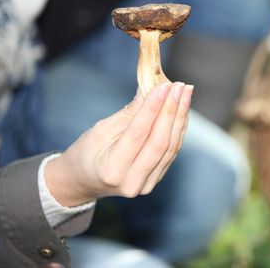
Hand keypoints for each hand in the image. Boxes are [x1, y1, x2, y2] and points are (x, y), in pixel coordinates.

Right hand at [45, 82, 192, 206]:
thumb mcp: (100, 131)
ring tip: (185, 93)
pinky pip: (172, 151)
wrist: (84, 182)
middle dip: (172, 110)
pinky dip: (178, 128)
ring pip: (170, 146)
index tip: (164, 86)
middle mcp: (132, 181)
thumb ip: (128, 113)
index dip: (153, 108)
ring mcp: (146, 184)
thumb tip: (150, 89)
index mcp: (112, 169)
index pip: (138, 134)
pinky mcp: (155, 179)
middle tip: (179, 86)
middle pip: (159, 141)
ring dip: (180, 117)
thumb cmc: (87, 153)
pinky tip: (182, 110)